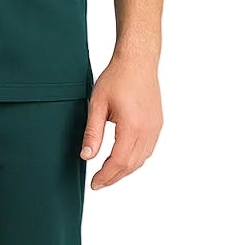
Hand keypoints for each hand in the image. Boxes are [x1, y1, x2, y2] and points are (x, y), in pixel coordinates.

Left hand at [78, 51, 162, 188]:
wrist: (138, 61)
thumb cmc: (117, 78)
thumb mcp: (97, 105)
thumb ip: (92, 133)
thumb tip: (87, 156)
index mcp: (132, 126)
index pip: (118, 161)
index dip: (105, 176)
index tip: (94, 183)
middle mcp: (147, 130)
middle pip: (131, 165)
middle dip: (114, 177)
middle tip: (99, 183)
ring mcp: (155, 127)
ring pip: (142, 159)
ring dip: (125, 170)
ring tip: (109, 174)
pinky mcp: (157, 124)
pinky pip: (148, 149)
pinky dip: (135, 160)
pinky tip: (124, 160)